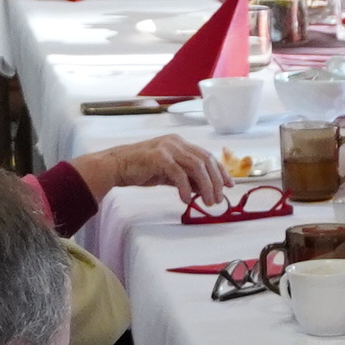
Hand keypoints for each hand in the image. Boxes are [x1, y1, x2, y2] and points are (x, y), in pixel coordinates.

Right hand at [68, 135, 223, 201]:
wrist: (115, 166)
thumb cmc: (141, 169)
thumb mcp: (168, 173)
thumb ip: (186, 178)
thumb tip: (204, 189)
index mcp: (180, 143)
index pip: (207, 156)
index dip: (221, 171)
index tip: (229, 185)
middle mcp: (176, 142)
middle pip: (205, 161)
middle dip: (215, 182)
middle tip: (218, 199)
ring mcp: (167, 148)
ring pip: (196, 166)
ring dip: (205, 186)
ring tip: (207, 202)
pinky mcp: (158, 157)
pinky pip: (178, 173)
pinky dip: (185, 188)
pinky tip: (186, 199)